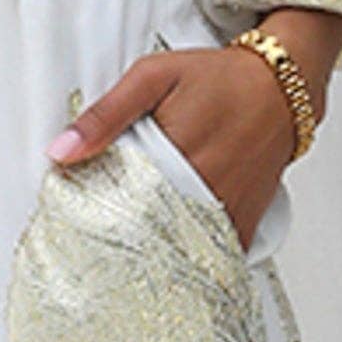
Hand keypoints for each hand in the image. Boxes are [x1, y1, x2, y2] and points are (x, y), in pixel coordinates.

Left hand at [47, 45, 293, 250]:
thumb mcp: (153, 77)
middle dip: (123, 244)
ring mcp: (229, 208)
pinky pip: (216, 255)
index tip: (77, 232)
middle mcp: (206, 184)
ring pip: (183, 250)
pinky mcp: (246, 220)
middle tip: (96, 255)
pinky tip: (170, 262)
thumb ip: (106, 113)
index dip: (98, 221)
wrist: (280, 88)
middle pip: (152, 233)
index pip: (125, 203)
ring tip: (127, 264)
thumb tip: (62, 150)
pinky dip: (192, 261)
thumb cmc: (217, 79)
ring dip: (156, 257)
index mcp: (177, 150)